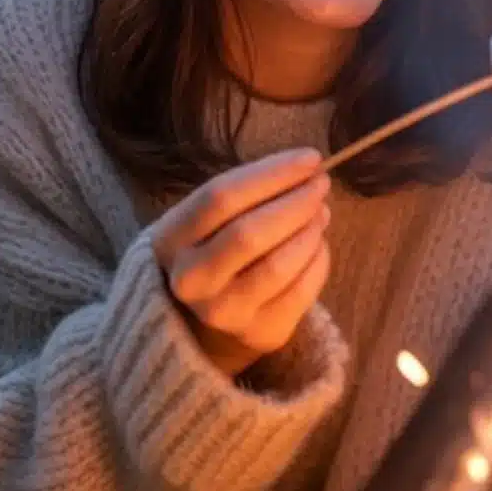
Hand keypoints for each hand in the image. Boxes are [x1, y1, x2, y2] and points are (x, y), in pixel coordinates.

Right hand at [152, 148, 332, 377]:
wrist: (202, 321)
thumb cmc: (212, 249)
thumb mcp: (208, 219)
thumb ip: (247, 194)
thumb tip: (306, 171)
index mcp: (171, 239)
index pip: (220, 197)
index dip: (270, 174)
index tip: (310, 158)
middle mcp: (191, 280)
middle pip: (249, 233)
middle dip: (295, 202)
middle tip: (320, 184)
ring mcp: (224, 312)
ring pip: (279, 265)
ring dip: (310, 231)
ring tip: (320, 213)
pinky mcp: (260, 332)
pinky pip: (301, 292)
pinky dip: (319, 260)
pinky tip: (319, 243)